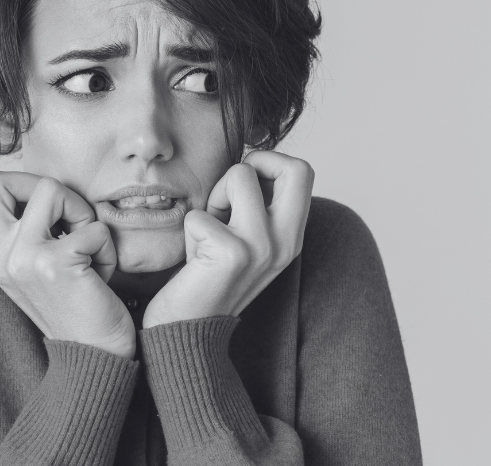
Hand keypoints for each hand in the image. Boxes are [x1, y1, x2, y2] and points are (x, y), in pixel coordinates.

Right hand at [0, 171, 135, 358]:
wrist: (93, 356)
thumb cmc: (77, 303)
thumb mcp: (39, 263)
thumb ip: (32, 227)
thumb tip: (47, 186)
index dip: (28, 185)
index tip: (56, 213)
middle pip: (0, 179)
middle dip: (47, 187)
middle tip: (70, 220)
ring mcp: (22, 258)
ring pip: (52, 189)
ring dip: (82, 214)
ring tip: (89, 248)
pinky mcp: (54, 264)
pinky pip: (93, 227)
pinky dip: (107, 247)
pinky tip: (101, 275)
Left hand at [143, 151, 313, 327]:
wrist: (187, 331)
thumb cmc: (207, 274)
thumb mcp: (244, 236)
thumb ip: (255, 203)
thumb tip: (249, 160)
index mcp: (292, 236)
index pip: (303, 171)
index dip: (269, 161)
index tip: (244, 181)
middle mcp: (286, 241)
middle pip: (295, 168)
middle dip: (255, 164)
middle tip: (231, 193)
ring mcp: (262, 247)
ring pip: (239, 175)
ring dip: (214, 196)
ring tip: (208, 228)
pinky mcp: (232, 254)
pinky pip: (200, 213)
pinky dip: (189, 229)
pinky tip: (193, 258)